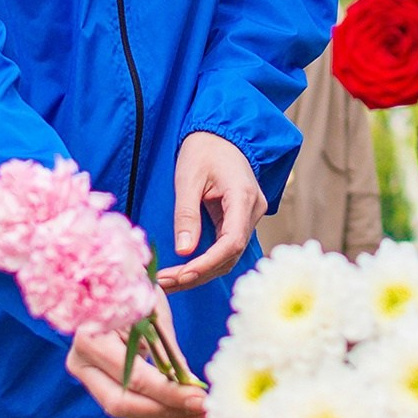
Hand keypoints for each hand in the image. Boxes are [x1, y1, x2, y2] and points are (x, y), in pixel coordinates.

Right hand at [64, 289, 208, 417]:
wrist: (109, 284)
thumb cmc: (132, 289)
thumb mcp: (153, 313)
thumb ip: (169, 352)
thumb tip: (193, 386)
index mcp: (91, 338)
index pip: (133, 377)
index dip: (168, 393)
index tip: (201, 399)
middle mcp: (81, 363)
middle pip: (124, 405)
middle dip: (167, 414)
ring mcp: (87, 377)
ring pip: (128, 412)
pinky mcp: (100, 385)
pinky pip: (131, 406)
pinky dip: (160, 414)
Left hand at [156, 130, 264, 292]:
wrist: (220, 134)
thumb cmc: (203, 149)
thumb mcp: (188, 177)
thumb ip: (187, 214)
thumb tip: (184, 252)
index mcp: (243, 197)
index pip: (232, 241)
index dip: (208, 263)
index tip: (181, 274)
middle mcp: (253, 210)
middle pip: (230, 255)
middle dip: (198, 274)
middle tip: (164, 283)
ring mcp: (249, 216)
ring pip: (228, 256)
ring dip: (201, 272)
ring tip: (169, 281)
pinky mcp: (240, 219)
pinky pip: (226, 247)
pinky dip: (206, 261)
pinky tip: (183, 269)